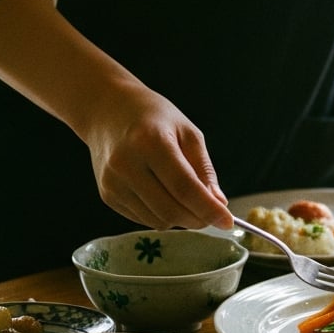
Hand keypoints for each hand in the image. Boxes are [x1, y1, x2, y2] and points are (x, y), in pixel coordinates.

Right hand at [79, 84, 232, 230]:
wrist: (107, 111)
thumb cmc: (153, 117)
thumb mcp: (187, 132)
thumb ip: (204, 170)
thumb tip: (219, 204)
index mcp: (150, 142)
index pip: (184, 187)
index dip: (208, 209)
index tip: (227, 221)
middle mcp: (126, 164)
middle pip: (170, 209)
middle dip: (198, 219)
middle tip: (212, 214)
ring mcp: (113, 182)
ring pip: (158, 220)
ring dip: (181, 219)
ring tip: (188, 200)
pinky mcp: (107, 195)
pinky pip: (143, 218)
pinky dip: (162, 215)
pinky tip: (164, 196)